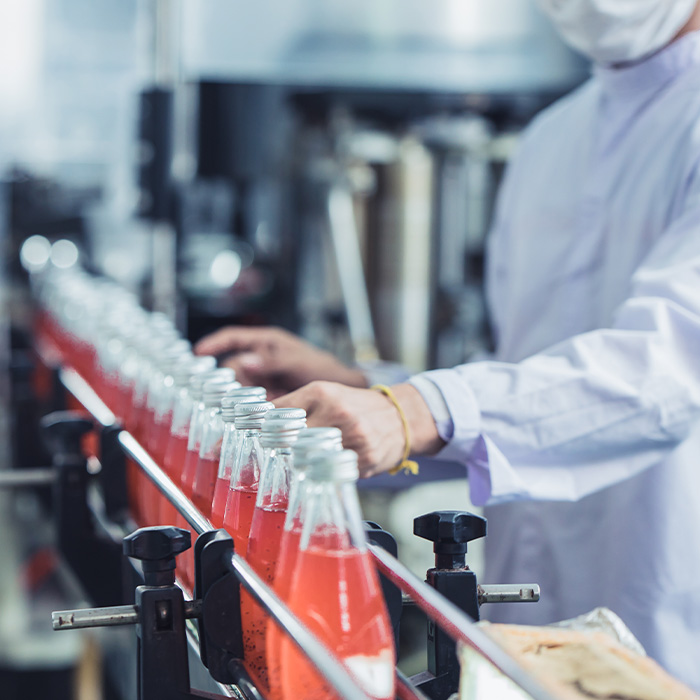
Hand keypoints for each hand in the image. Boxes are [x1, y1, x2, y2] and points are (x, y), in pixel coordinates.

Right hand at [194, 326, 366, 397]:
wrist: (342, 389)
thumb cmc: (322, 367)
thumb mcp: (297, 361)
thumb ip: (272, 361)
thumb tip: (245, 361)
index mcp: (266, 342)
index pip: (233, 338)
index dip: (215, 344)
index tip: (199, 353)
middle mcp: (261, 359)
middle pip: (233, 367)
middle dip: (227, 381)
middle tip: (224, 396)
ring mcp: (263, 378)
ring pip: (239, 386)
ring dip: (236, 399)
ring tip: (237, 409)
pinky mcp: (268, 396)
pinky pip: (249, 402)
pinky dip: (247, 410)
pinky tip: (248, 417)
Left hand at [274, 381, 444, 476]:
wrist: (400, 416)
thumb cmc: (356, 406)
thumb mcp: (325, 394)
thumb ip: (294, 406)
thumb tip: (257, 424)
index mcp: (320, 392)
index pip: (277, 414)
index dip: (261, 430)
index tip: (251, 438)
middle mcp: (335, 411)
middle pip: (289, 439)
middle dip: (278, 449)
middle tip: (274, 454)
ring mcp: (351, 435)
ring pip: (308, 459)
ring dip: (300, 464)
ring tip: (301, 462)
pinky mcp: (364, 458)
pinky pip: (331, 472)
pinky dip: (323, 473)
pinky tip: (324, 468)